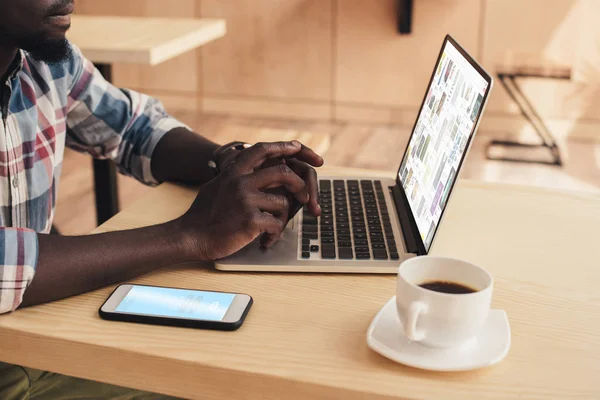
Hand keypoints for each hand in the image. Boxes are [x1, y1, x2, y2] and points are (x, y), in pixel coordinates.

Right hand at [179, 141, 319, 259]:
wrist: (190, 237)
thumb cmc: (203, 215)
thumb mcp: (217, 186)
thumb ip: (234, 177)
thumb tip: (253, 170)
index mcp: (233, 172)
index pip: (261, 150)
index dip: (282, 147)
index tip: (297, 147)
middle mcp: (240, 182)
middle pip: (282, 173)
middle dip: (299, 184)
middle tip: (305, 196)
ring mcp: (245, 200)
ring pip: (283, 202)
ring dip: (283, 218)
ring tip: (273, 228)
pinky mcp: (250, 220)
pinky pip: (276, 224)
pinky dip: (275, 234)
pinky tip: (266, 239)